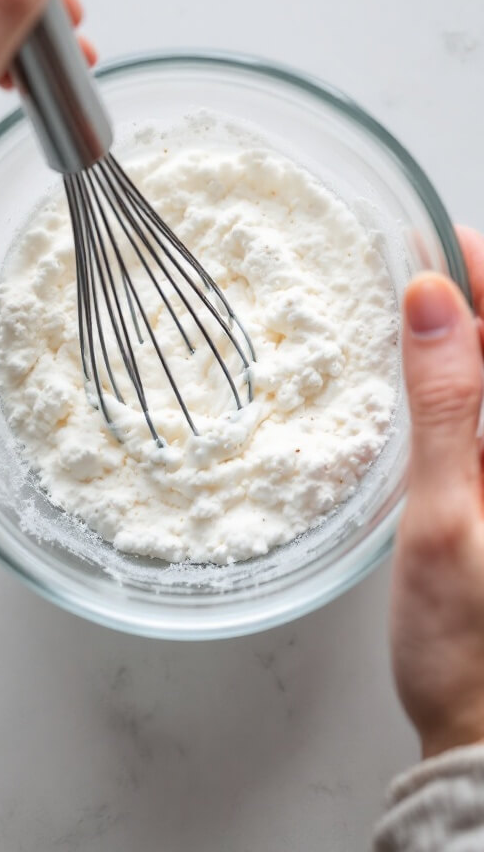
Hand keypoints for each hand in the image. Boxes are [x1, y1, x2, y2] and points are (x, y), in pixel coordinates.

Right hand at [391, 227, 483, 757]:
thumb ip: (447, 406)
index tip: (436, 241)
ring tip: (416, 311)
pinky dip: (469, 384)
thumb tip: (433, 301)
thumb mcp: (447, 518)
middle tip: (415, 268)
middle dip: (474, 298)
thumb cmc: (470, 647)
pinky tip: (436, 377)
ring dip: (470, 337)